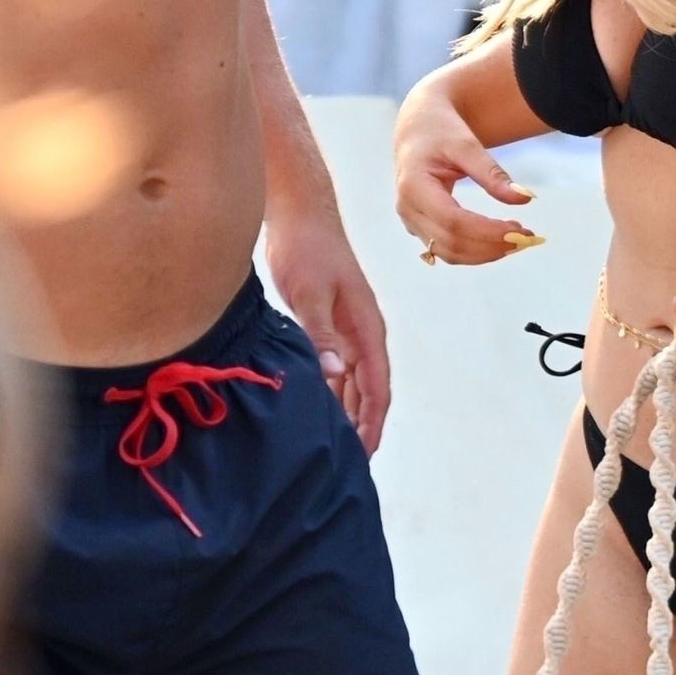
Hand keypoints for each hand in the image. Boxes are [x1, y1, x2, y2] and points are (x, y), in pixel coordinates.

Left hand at [264, 206, 389, 454]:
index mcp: (366, 327)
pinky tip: (317, 407)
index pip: (377, 385)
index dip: (372, 422)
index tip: (364, 453)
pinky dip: (330, 390)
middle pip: (369, 390)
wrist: (298, 212)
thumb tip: (336, 375)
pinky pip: (334, 367)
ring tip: (334, 444)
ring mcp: (345, 328)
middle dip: (362, 425)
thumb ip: (321, 335)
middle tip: (348, 462)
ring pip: (352, 381)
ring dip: (346, 411)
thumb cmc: (307, 247)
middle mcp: (361, 332)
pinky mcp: (327, 323)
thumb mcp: (309, 293)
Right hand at [393, 85, 538, 264]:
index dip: (487, 232)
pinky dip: (475, 251)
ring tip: (518, 240)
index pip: (453, 221)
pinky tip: (499, 240)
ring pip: (449, 253)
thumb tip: (524, 198)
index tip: (520, 231)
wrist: (418, 129)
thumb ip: (493, 174)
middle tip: (526, 238)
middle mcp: (408, 210)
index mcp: (414, 186)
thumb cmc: (440, 131)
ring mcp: (411, 222)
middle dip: (491, 247)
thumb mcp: (467, 145)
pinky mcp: (420, 228)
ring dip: (485, 254)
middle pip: (451, 244)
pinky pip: (448, 249)